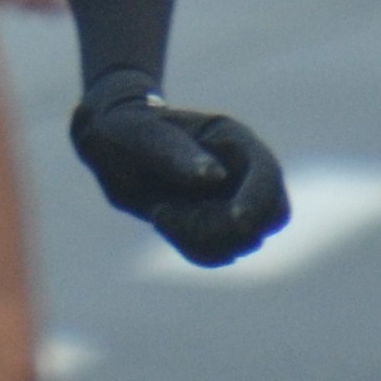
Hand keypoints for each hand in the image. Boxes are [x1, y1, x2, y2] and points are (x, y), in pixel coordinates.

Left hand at [70, 70, 288, 266]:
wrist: (109, 144)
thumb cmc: (124, 126)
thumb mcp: (138, 132)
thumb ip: (174, 151)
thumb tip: (214, 176)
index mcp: (232, 139)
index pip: (268, 173)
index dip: (258, 199)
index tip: (236, 221)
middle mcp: (242, 171)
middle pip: (271, 217)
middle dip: (226, 228)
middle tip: (172, 212)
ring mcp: (233, 199)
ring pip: (243, 241)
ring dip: (200, 237)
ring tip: (161, 211)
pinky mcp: (217, 224)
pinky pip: (218, 254)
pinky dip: (191, 246)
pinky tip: (164, 218)